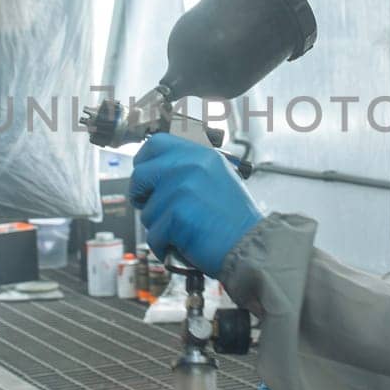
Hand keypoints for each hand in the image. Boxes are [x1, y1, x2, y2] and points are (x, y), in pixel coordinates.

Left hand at [129, 134, 260, 275]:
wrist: (249, 245)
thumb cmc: (234, 220)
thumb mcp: (216, 177)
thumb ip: (188, 169)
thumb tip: (156, 171)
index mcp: (200, 155)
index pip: (156, 144)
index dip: (144, 162)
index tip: (145, 177)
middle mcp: (189, 166)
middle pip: (140, 174)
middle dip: (141, 195)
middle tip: (153, 208)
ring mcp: (182, 189)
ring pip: (146, 210)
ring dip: (159, 226)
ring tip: (183, 230)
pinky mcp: (176, 215)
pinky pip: (153, 234)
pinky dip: (164, 245)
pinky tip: (184, 244)